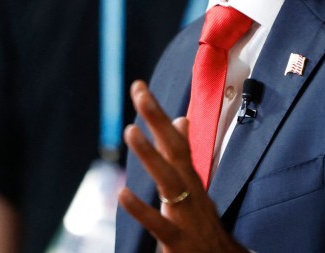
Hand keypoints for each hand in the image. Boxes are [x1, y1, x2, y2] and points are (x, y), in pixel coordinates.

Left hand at [117, 81, 246, 252]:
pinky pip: (158, 223)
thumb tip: (180, 120)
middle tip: (139, 91)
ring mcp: (186, 215)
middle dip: (157, 120)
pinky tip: (123, 194)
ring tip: (131, 130)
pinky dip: (141, 209)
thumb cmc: (202, 225)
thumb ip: (183, 156)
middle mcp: (191, 191)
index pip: (174, 140)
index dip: (157, 114)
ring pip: (169, 180)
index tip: (140, 87)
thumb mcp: (194, 187)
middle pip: (175, 150)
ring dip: (150, 155)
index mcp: (190, 179)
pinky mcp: (178, 240)